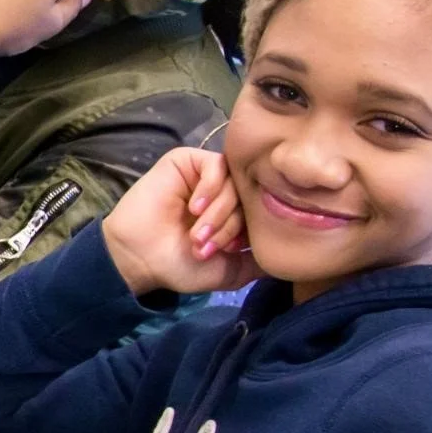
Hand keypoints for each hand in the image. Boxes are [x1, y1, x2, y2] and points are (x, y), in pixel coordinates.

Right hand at [102, 147, 260, 296]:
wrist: (142, 258)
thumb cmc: (182, 265)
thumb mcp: (230, 271)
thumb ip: (259, 262)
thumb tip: (288, 256)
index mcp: (236, 213)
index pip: (261, 210)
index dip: (248, 232)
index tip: (227, 252)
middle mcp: (224, 192)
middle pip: (249, 196)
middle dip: (230, 225)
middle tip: (207, 246)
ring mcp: (207, 175)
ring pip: (234, 182)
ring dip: (218, 212)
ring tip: (197, 234)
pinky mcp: (188, 161)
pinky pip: (216, 164)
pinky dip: (210, 188)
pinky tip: (194, 208)